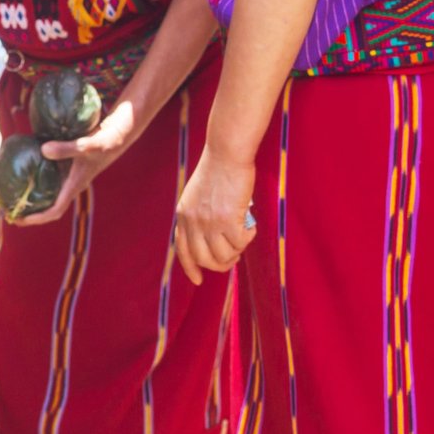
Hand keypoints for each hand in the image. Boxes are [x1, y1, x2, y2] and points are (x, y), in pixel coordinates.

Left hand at [13, 110, 133, 226]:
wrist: (118, 134)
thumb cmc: (105, 142)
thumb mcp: (87, 145)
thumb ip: (67, 148)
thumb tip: (43, 150)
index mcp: (74, 186)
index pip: (54, 211)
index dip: (37, 218)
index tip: (19, 220)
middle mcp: (71, 184)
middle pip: (49, 206)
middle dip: (30, 212)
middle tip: (8, 212)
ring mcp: (69, 176)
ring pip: (48, 193)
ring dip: (31, 198)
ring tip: (10, 196)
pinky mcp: (68, 165)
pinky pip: (48, 177)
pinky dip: (35, 178)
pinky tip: (23, 169)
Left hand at [175, 152, 256, 285]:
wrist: (226, 153)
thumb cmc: (218, 170)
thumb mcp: (197, 195)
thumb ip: (199, 217)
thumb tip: (214, 243)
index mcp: (183, 215)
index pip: (182, 250)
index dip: (190, 268)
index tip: (198, 280)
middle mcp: (193, 222)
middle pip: (205, 260)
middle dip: (221, 264)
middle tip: (234, 257)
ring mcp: (209, 223)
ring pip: (224, 255)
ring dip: (237, 250)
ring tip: (242, 236)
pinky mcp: (227, 220)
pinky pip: (240, 243)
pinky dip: (248, 237)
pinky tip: (251, 225)